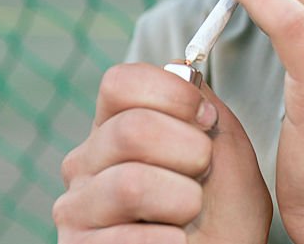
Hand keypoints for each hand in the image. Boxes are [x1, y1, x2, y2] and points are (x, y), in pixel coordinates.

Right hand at [53, 63, 271, 242]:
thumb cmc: (224, 215)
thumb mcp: (227, 151)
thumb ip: (204, 108)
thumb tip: (182, 76)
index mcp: (116, 126)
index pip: (120, 81)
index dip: (171, 93)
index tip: (205, 118)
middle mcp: (86, 162)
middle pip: (132, 129)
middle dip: (190, 152)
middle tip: (203, 175)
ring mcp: (76, 210)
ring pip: (130, 183)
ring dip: (183, 200)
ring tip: (190, 214)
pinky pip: (126, 239)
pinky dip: (170, 241)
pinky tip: (176, 243)